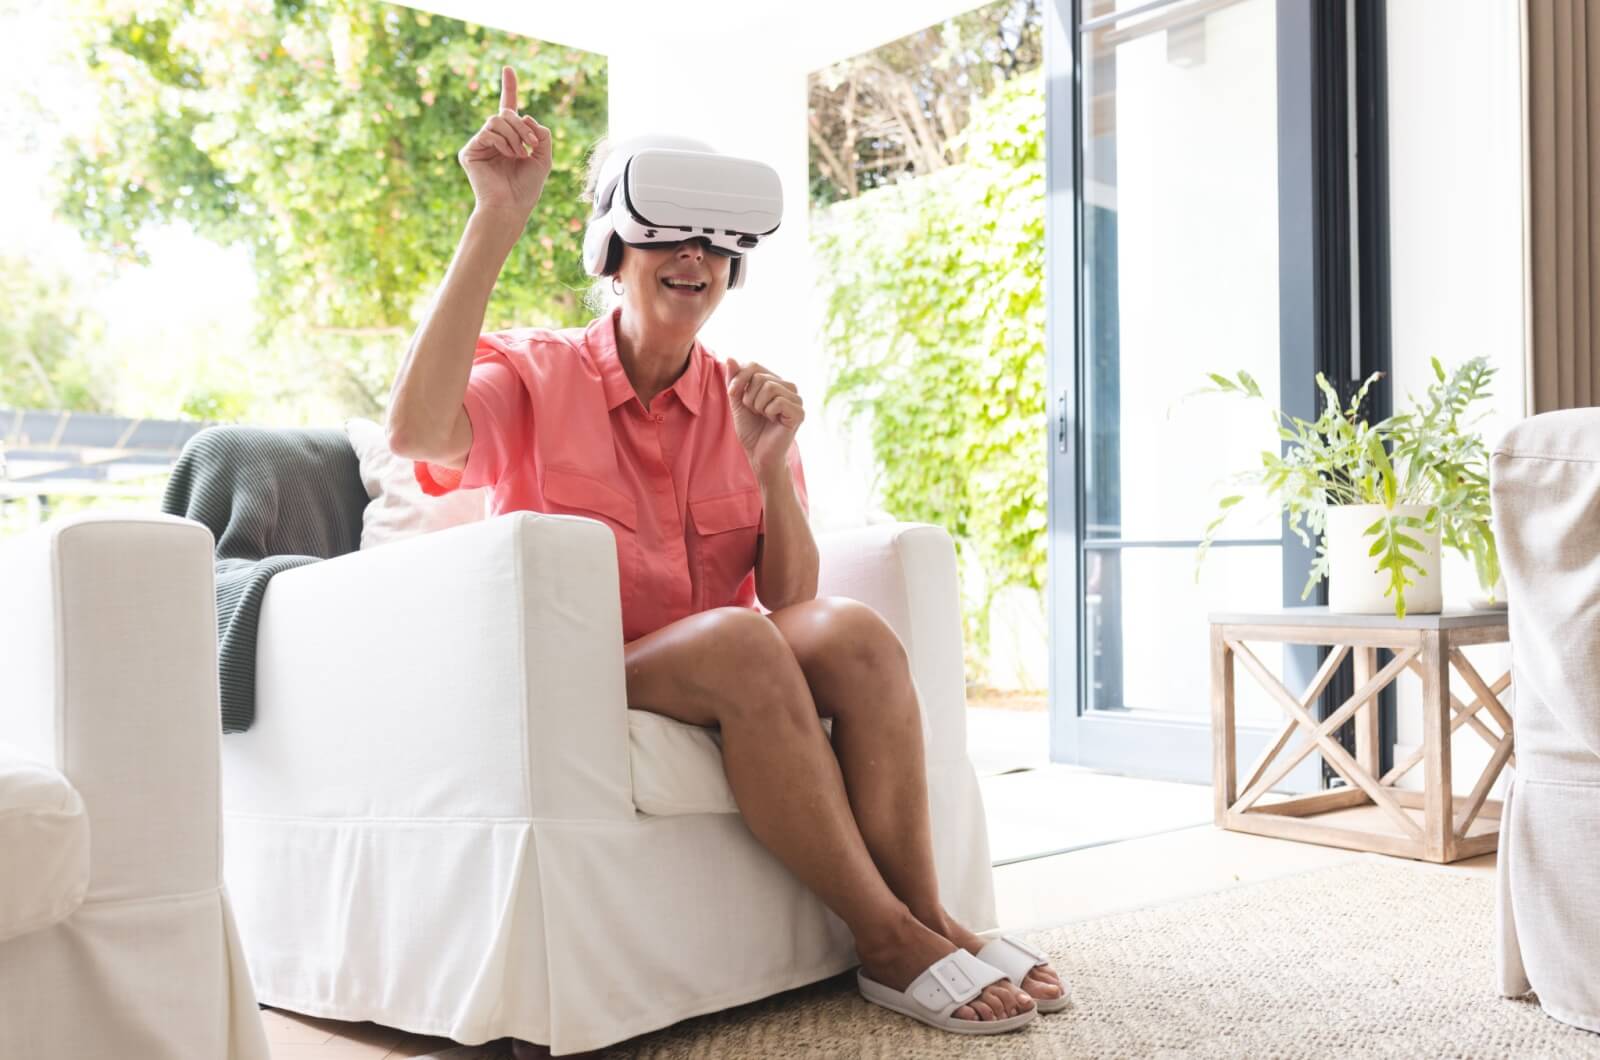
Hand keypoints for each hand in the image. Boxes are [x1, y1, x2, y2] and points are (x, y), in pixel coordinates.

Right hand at [458, 66, 552, 216]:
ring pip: (496, 120)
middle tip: (530, 144)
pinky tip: (506, 156)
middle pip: (506, 114)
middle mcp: (493, 139)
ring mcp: (479, 145)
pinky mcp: (469, 152)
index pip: (508, 108)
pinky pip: (486, 132)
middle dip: (521, 126)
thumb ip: (541, 136)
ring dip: (513, 135)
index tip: (509, 68)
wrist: (511, 207)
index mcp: (509, 139)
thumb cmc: (527, 188)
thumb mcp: (544, 159)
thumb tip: (527, 117)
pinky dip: (501, 142)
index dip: (509, 88)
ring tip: (518, 154)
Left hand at [726, 357, 803, 478]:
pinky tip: (773, 421)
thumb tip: (730, 357)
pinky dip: (768, 412)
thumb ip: (735, 380)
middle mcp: (788, 387)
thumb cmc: (751, 430)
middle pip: (760, 377)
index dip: (739, 378)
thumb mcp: (738, 402)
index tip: (732, 394)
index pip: (754, 365)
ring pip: (769, 387)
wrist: (759, 454)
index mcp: (775, 382)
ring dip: (758, 405)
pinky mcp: (799, 412)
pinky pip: (778, 401)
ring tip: (763, 416)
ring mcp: (796, 399)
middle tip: (754, 411)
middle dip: (749, 397)